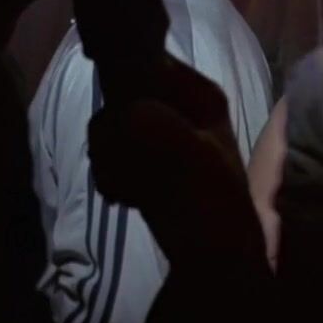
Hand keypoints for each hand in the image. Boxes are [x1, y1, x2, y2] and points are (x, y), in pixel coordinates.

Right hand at [87, 57, 265, 271]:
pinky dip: (112, 178)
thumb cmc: (213, 204)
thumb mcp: (191, 156)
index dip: (127, 87)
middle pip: (118, 98)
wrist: (214, 258)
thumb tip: (120, 114)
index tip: (121, 122)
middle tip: (130, 165)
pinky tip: (128, 198)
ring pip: (107, 130)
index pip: (146, 63)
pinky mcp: (142, 160)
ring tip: (133, 188)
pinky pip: (107, 156)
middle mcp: (175, 107)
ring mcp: (157, 134)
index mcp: (198, 94)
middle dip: (116, 136)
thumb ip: (153, 123)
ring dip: (112, 161)